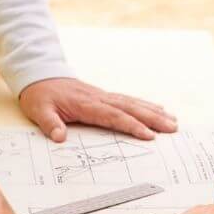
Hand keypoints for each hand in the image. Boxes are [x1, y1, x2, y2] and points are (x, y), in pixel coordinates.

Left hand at [19, 77, 176, 141]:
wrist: (40, 76)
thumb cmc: (41, 96)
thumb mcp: (40, 110)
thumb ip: (50, 124)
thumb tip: (59, 137)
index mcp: (86, 104)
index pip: (114, 116)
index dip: (133, 126)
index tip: (149, 135)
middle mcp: (100, 98)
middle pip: (131, 108)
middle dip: (153, 118)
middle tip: (173, 128)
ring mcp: (104, 96)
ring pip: (134, 103)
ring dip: (154, 111)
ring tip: (173, 120)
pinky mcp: (105, 96)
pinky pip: (129, 100)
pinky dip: (145, 104)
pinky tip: (158, 108)